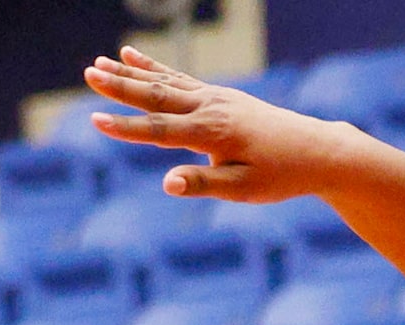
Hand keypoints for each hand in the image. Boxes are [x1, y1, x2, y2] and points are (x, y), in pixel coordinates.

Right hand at [85, 47, 351, 202]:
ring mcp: (215, 98)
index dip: (126, 129)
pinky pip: (179, 78)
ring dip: (130, 73)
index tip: (95, 120)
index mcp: (212, 133)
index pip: (160, 131)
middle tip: (88, 73)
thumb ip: (203, 183)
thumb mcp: (243, 188)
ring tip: (99, 64)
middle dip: (121, 86)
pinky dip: (154, 67)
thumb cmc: (280, 175)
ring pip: (165, 82)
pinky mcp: (220, 96)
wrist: (315, 151)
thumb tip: (167, 184)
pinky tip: (131, 55)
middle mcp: (210, 108)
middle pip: (157, 96)